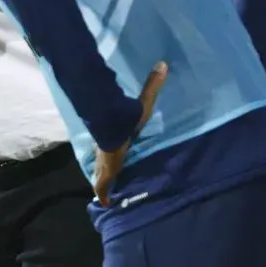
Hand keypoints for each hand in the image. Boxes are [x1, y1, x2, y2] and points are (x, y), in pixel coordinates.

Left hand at [93, 62, 168, 206]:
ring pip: (103, 175)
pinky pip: (103, 189)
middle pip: (105, 160)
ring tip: (108, 191)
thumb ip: (152, 85)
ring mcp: (104, 164)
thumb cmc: (125, 121)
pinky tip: (104, 203)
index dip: (114, 148)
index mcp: (116, 138)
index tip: (115, 152)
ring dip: (105, 181)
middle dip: (107, 168)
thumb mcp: (143, 104)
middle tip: (110, 177)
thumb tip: (162, 63)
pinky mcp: (104, 176)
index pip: (113, 143)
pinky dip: (104, 195)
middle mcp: (107, 151)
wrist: (111, 131)